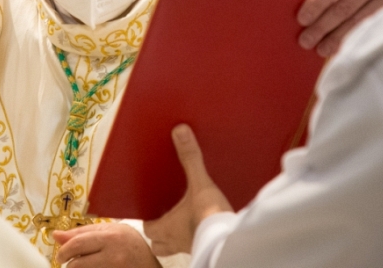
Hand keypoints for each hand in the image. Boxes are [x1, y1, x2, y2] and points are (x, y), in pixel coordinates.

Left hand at [53, 222, 160, 267]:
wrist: (152, 264)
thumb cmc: (130, 244)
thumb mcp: (109, 231)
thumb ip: (83, 233)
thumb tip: (56, 235)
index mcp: (110, 237)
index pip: (77, 244)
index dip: (64, 251)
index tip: (60, 255)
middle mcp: (113, 256)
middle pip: (77, 264)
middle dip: (68, 265)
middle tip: (67, 263)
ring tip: (82, 266)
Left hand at [143, 125, 231, 255]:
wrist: (234, 243)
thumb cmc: (211, 217)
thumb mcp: (200, 183)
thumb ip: (190, 158)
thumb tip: (179, 130)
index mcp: (167, 227)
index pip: (148, 229)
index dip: (148, 220)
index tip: (149, 210)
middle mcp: (177, 241)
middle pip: (158, 244)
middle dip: (159, 232)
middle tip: (163, 217)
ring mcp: (193, 248)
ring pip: (175, 247)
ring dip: (176, 237)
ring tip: (182, 222)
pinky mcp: (208, 251)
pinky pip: (196, 246)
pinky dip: (195, 238)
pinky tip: (203, 226)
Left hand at [298, 0, 382, 56]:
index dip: (318, 3)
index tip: (302, 18)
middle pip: (345, 6)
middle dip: (323, 25)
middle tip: (305, 40)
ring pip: (358, 18)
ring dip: (336, 36)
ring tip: (320, 48)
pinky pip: (367, 21)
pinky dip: (350, 33)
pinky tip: (338, 43)